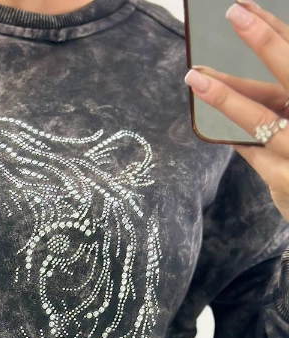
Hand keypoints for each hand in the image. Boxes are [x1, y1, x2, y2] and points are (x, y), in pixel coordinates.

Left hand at [184, 0, 288, 222]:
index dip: (274, 31)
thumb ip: (280, 101)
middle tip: (235, 12)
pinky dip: (229, 133)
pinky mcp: (284, 181)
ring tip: (196, 77)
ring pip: (261, 117)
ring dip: (226, 96)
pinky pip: (250, 150)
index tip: (247, 6)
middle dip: (264, 41)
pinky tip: (207, 120)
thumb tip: (239, 82)